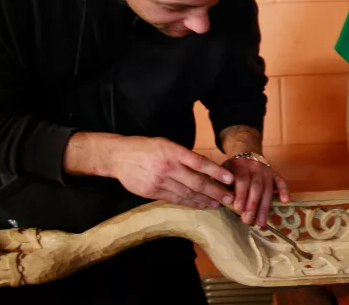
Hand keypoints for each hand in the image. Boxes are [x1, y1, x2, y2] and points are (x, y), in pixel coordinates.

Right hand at [105, 136, 234, 208]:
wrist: (118, 156)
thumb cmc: (146, 147)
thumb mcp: (166, 144)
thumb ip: (184, 155)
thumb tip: (206, 167)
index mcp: (173, 151)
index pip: (199, 163)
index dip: (217, 172)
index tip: (230, 179)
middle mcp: (168, 167)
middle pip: (196, 182)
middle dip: (215, 192)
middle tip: (229, 199)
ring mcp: (159, 182)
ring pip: (187, 194)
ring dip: (204, 200)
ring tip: (217, 204)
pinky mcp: (152, 193)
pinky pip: (174, 200)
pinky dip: (189, 203)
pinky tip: (199, 205)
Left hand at [223, 157, 289, 226]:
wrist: (246, 153)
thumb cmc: (232, 170)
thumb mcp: (223, 172)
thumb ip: (221, 184)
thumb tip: (218, 200)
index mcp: (240, 165)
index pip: (242, 180)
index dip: (241, 194)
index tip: (238, 208)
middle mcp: (255, 167)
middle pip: (256, 186)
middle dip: (252, 204)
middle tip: (248, 220)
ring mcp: (266, 170)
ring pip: (267, 189)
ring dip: (265, 206)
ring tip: (261, 222)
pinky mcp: (275, 174)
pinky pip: (281, 182)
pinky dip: (284, 191)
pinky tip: (285, 201)